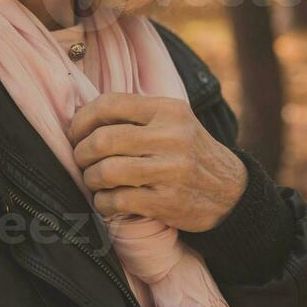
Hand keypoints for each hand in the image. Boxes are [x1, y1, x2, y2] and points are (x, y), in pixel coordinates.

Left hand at [66, 92, 248, 232]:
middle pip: (103, 140)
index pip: (110, 104)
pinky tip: (106, 201)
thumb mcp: (173, 120)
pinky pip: (118, 201)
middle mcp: (170, 137)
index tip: (75, 132)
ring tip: (93, 180)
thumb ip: (134, 114)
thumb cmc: (189, 151)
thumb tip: (80, 115)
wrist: (231, 192)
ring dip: (90, 178)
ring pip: (106, 171)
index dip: (82, 119)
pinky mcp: (168, 202)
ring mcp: (170, 171)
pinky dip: (102, 202)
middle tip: (80, 159)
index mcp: (168, 110)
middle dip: (81, 152)